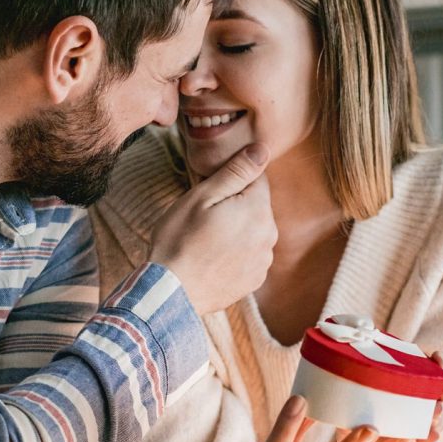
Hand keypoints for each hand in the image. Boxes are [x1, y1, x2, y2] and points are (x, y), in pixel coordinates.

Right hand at [149, 143, 276, 314]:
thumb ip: (236, 172)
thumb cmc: (180, 239)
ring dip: (237, 230)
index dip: (232, 182)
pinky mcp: (255, 279)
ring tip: (207, 241)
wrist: (172, 291)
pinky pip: (250, 254)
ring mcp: (264, 260)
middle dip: (236, 206)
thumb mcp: (202, 196)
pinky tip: (214, 258)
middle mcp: (269, 235)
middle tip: (204, 218)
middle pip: (257, 206)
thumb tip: (262, 150)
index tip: (211, 193)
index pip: (257, 179)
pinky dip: (237, 253)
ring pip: (254, 230)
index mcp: (258, 210)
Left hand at [347, 350, 442, 441]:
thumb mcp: (350, 395)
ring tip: (434, 414)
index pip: (438, 365)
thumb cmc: (351, 414)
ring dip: (438, 416)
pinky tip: (430, 436)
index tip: (439, 361)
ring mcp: (420, 428)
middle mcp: (420, 402)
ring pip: (437, 420)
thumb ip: (347, 380)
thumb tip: (331, 360)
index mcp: (409, 380)